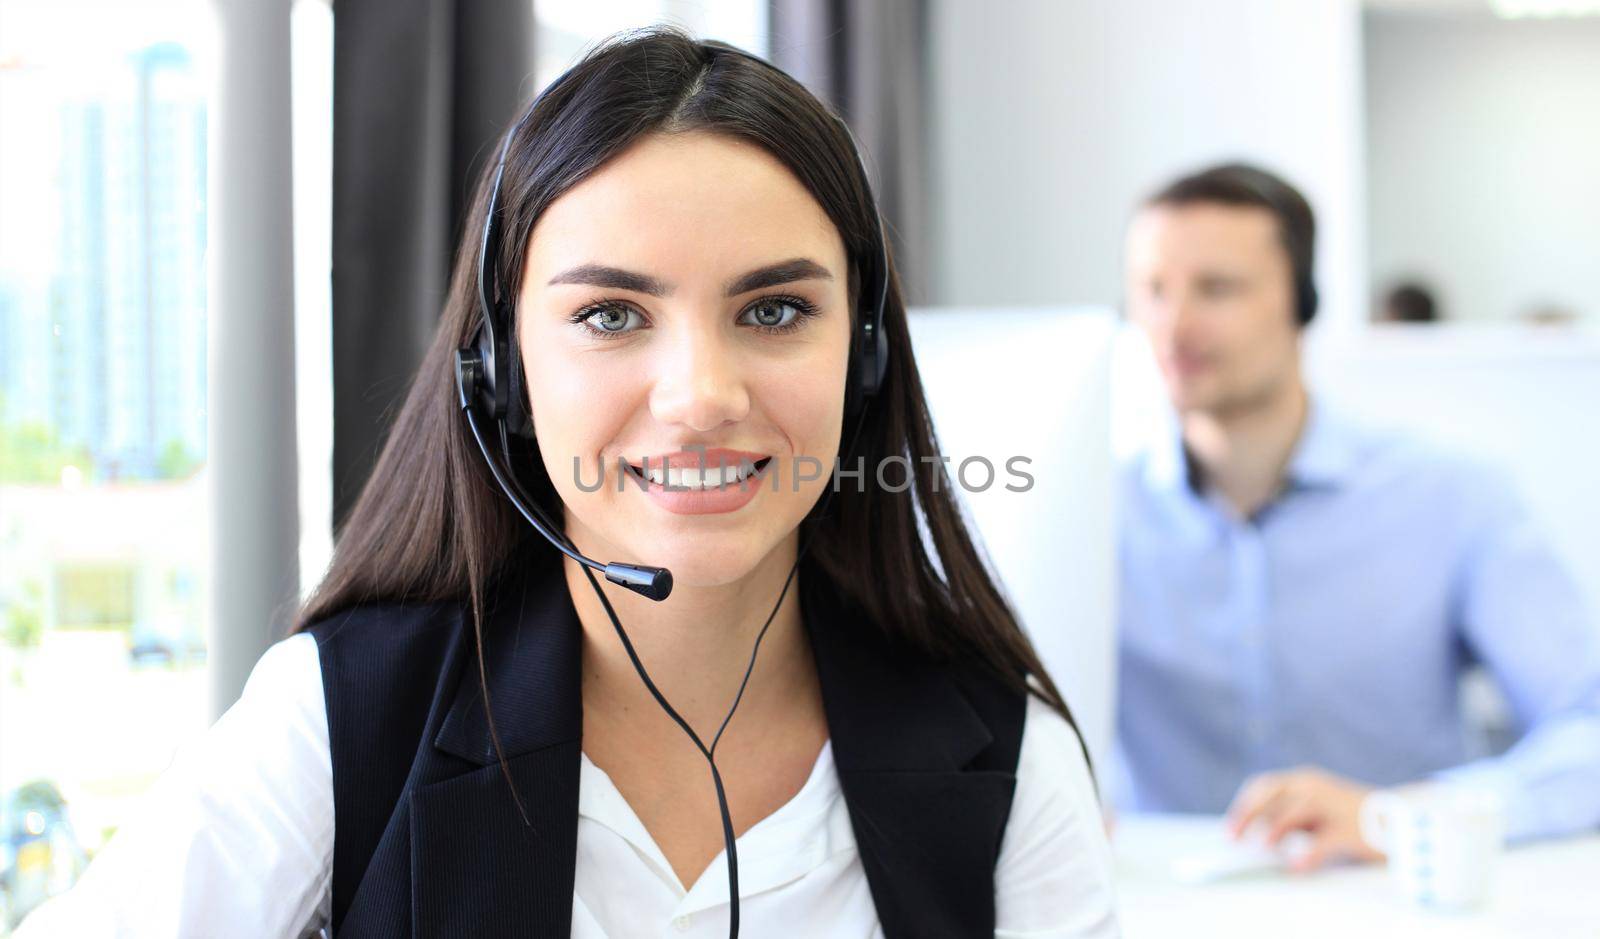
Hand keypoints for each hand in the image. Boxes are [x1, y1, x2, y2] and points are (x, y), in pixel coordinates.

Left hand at [1225, 766, 1383, 872]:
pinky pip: (1326, 840)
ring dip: (1277, 827)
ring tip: (1264, 845)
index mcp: (1303, 780)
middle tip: (1234, 838)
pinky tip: (1297, 866)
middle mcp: (1314, 786)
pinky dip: (1310, 852)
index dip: (1243, 806)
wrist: (1399, 823)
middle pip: (1273, 793)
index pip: (1263, 786)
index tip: (1229, 830)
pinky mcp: (1351, 827)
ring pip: (1297, 809)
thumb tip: (1254, 836)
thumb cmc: (1346, 821)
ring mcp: (1333, 804)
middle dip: (1249, 814)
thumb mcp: (1313, 813)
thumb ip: (1287, 819)